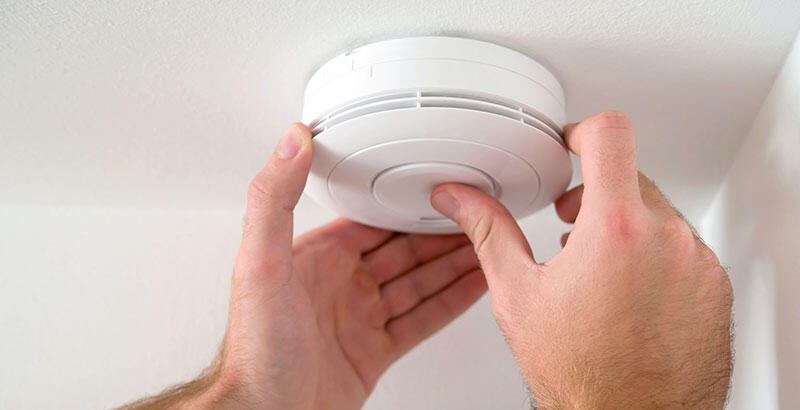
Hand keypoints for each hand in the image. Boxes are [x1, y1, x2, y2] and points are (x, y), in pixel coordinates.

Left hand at [154, 124, 485, 409]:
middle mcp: (340, 285)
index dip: (407, 204)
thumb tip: (290, 141)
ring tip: (488, 244)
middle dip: (441, 232)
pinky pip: (423, 319)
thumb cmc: (256, 350)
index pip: (372, 220)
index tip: (437, 187)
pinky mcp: (375, 351)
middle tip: (478, 214)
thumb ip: (273, 199)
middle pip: (404, 250)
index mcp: (317, 258)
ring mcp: (360, 319)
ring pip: (419, 282)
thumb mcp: (260, 263)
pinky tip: (474, 286)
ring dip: (454, 263)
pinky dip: (452, 302)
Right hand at [431, 111, 732, 407]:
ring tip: (599, 269)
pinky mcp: (715, 288)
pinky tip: (630, 294)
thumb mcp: (518, 294)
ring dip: (628, 228)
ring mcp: (698, 264)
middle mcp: (667, 239)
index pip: (610, 135)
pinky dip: (657, 257)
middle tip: (571, 226)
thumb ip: (489, 232)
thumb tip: (460, 199)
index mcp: (615, 230)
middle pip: (632, 176)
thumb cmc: (580, 374)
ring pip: (659, 215)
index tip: (572, 145)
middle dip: (597, 193)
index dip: (583, 130)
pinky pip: (685, 249)